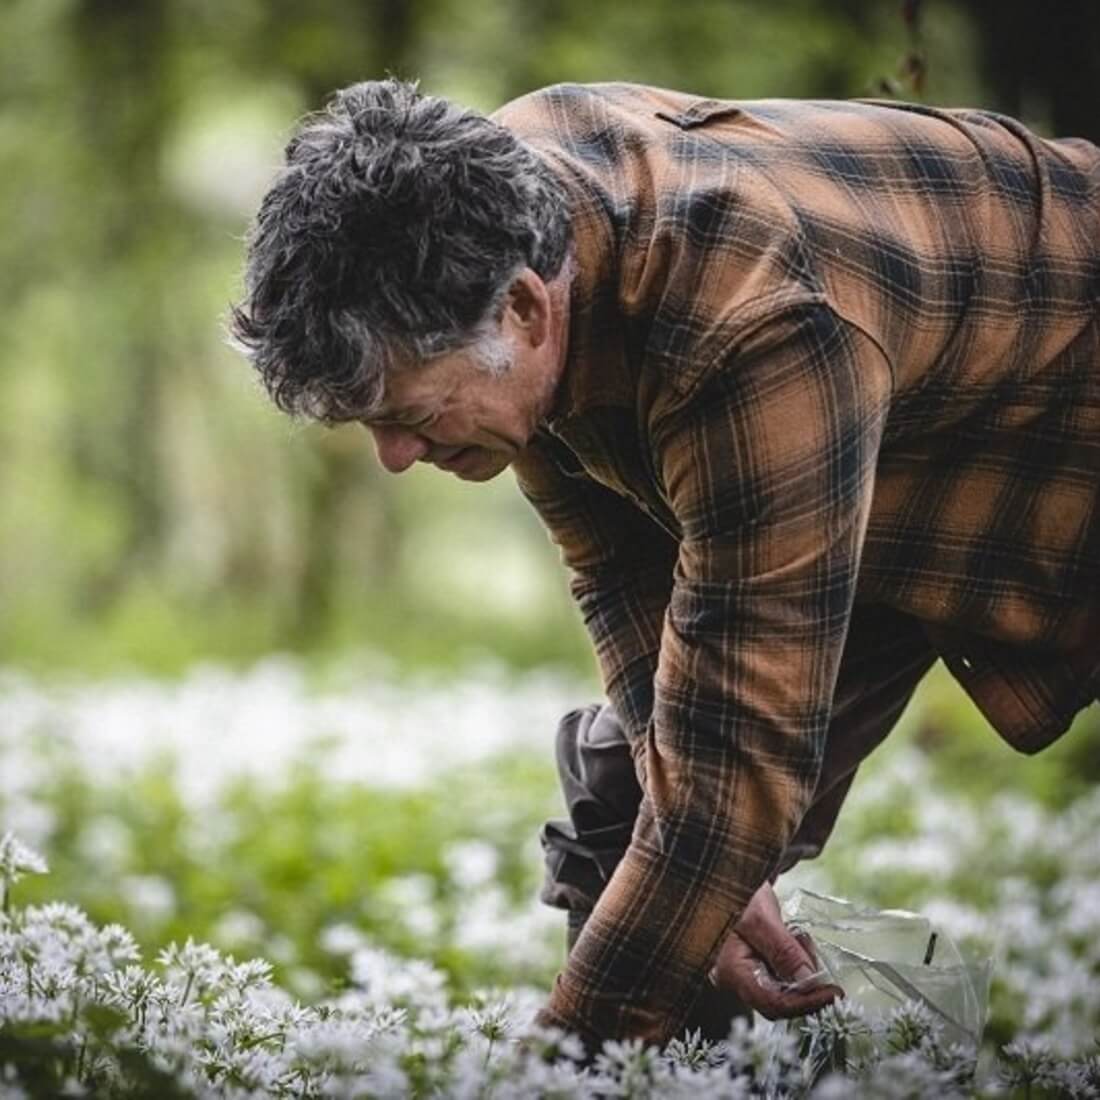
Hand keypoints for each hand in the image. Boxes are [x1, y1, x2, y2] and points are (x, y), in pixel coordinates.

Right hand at [709, 882, 842, 1019]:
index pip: (774, 1003)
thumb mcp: (761, 916)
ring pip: (782, 987)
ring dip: (801, 969)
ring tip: (800, 937)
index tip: (834, 992)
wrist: (726, 872)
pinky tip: (793, 938)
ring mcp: (743, 972)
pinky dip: (794, 961)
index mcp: (731, 970)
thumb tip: (808, 981)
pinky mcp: (752, 963)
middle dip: (805, 982)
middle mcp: (734, 978)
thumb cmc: (736, 889)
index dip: (807, 1002)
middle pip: (780, 999)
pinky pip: (779, 974)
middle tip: (814, 953)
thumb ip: (783, 951)